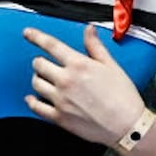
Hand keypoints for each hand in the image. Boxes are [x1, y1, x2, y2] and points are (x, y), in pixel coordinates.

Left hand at [25, 25, 144, 146]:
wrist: (127, 125)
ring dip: (38, 78)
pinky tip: (32, 98)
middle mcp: (66, 80)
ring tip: (45, 80)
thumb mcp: (111, 65)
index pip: (51, 45)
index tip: (28, 33)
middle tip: (46, 64)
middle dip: (41, 61)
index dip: (36, 37)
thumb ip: (95, 46)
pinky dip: (32, 101)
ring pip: (36, 83)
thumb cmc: (123, 96)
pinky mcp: (59, 118)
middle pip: (39, 64)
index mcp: (78, 65)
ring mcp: (60, 100)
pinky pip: (36, 107)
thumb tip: (88, 30)